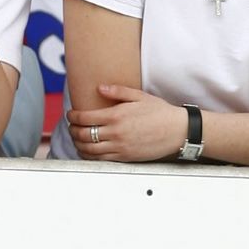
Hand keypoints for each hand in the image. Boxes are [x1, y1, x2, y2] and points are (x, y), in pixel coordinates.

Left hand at [67, 84, 187, 161]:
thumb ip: (118, 91)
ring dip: (78, 145)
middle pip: (83, 135)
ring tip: (77, 139)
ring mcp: (119, 147)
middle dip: (73, 131)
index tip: (71, 115)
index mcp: (116, 116)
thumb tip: (100, 88)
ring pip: (88, 150)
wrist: (177, 131)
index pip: (85, 118)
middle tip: (72, 127)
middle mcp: (115, 133)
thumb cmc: (160, 112)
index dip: (73, 117)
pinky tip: (88, 151)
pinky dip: (89, 156)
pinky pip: (100, 160)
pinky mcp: (124, 157)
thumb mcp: (140, 96)